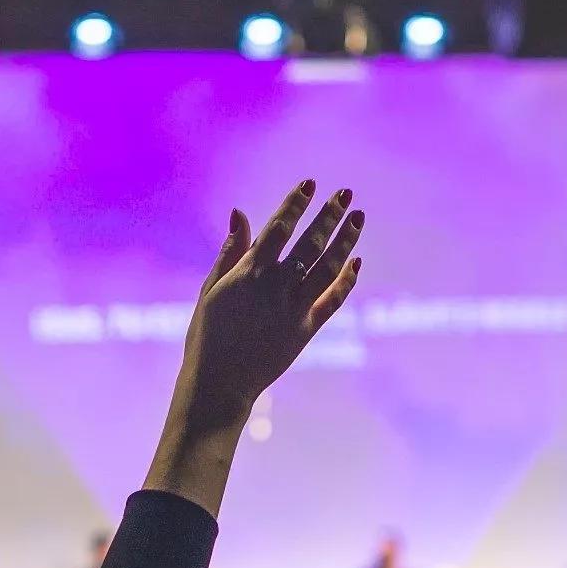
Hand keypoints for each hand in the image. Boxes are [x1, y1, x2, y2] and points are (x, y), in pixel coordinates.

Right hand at [174, 181, 364, 428]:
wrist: (220, 383)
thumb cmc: (208, 335)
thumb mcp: (211, 289)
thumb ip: (230, 251)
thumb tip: (240, 213)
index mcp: (249, 273)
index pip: (278, 228)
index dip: (296, 204)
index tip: (310, 184)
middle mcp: (275, 287)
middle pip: (310, 242)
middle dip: (329, 214)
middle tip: (346, 193)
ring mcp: (294, 309)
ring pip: (328, 267)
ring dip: (346, 240)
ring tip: (358, 217)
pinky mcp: (306, 330)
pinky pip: (333, 300)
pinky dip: (347, 279)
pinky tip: (356, 261)